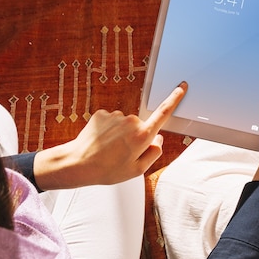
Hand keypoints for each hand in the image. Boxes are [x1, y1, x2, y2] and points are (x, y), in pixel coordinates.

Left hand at [33, 82, 186, 187]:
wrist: (78, 164)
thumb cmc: (108, 170)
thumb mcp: (138, 170)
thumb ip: (154, 153)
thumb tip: (159, 139)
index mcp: (143, 135)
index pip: (163, 113)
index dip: (174, 99)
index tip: (180, 88)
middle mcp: (131, 121)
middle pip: (141, 126)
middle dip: (136, 137)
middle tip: (122, 154)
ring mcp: (116, 116)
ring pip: (125, 124)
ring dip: (120, 135)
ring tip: (109, 150)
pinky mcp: (102, 114)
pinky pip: (111, 121)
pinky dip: (108, 130)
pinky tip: (101, 142)